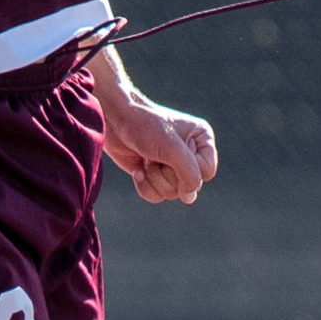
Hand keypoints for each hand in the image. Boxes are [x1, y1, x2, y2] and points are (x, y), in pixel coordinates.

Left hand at [101, 94, 217, 203]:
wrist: (114, 121)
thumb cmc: (145, 127)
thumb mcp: (173, 149)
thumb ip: (189, 174)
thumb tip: (189, 198)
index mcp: (202, 140)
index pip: (206, 172)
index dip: (189, 169)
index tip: (173, 152)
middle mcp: (190, 154)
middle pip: (189, 185)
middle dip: (167, 173)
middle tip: (155, 154)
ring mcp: (172, 166)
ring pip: (172, 193)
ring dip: (155, 178)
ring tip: (147, 158)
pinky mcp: (154, 176)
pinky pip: (157, 196)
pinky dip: (145, 185)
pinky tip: (138, 169)